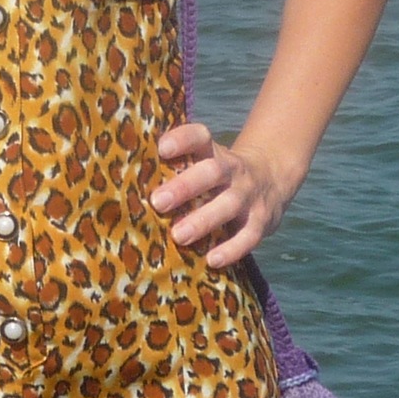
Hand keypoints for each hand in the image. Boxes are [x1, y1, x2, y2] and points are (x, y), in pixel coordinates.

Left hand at [150, 122, 294, 267]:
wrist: (272, 178)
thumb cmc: (218, 175)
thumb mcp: (205, 161)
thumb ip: (177, 168)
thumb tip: (126, 184)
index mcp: (213, 152)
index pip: (200, 137)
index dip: (182, 140)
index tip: (161, 148)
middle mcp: (233, 170)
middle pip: (212, 172)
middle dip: (185, 187)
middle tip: (158, 202)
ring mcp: (249, 195)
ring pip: (229, 204)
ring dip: (204, 220)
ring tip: (179, 236)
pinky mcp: (262, 221)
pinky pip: (248, 236)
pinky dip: (232, 249)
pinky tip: (211, 260)